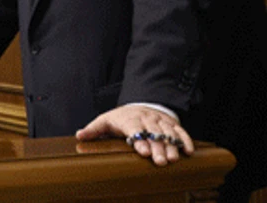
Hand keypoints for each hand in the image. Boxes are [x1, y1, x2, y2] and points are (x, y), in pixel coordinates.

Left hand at [76, 105, 193, 165]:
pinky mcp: (171, 123)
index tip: (143, 151)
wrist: (139, 105)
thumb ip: (93, 130)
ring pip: (167, 132)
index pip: (134, 128)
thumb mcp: (104, 121)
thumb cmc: (120, 118)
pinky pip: (180, 131)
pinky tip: (188, 151)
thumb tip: (79, 136)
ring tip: (173, 159)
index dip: (138, 139)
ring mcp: (159, 120)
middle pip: (152, 132)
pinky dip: (185, 140)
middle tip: (160, 161)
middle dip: (157, 147)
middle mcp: (145, 118)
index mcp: (128, 118)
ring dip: (171, 145)